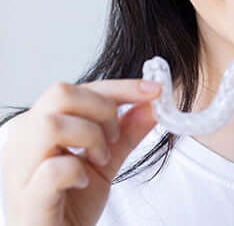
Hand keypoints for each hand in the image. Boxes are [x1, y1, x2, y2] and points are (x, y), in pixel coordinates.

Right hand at [1, 79, 161, 225]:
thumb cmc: (71, 204)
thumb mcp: (105, 162)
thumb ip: (125, 132)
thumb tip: (153, 103)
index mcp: (37, 126)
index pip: (77, 89)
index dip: (120, 86)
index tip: (154, 89)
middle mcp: (21, 142)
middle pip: (60, 94)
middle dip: (102, 109)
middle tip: (113, 138)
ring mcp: (19, 171)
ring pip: (51, 124)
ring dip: (89, 137)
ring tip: (99, 160)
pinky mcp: (27, 200)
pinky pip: (53, 169)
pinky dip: (77, 170)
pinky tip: (82, 183)